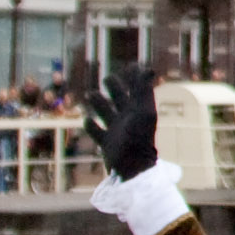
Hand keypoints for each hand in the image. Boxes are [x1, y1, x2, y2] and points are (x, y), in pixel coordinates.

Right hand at [86, 67, 157, 183]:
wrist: (133, 168)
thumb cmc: (139, 139)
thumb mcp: (143, 112)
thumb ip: (144, 91)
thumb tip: (148, 69)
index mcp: (139, 111)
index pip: (137, 89)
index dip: (134, 78)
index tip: (130, 66)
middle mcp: (128, 120)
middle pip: (120, 99)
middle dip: (114, 88)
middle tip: (107, 79)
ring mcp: (117, 132)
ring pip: (106, 113)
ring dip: (98, 103)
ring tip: (90, 94)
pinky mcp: (107, 145)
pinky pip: (97, 133)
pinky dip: (90, 126)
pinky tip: (86, 120)